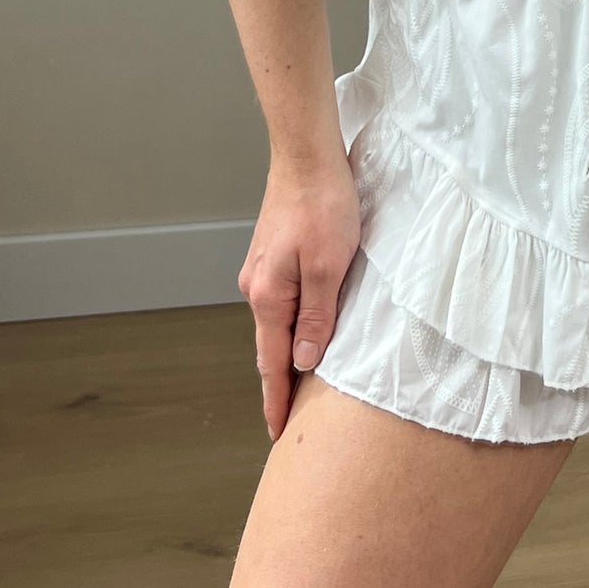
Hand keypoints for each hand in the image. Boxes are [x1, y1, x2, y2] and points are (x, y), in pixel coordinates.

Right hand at [237, 147, 361, 441]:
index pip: (272, 363)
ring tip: (302, 382)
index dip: (277, 400)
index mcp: (269, 296)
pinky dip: (292, 324)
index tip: (277, 432)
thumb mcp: (330, 268)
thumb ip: (317, 318)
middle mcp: (257, 287)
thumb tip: (304, 362)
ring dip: (288, 352)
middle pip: (271, 346)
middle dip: (280, 383)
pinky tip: (306, 330)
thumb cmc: (323, 205)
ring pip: (277, 322)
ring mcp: (262, 270)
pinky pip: (282, 302)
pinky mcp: (273, 255)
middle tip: (290, 418)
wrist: (307, 155)